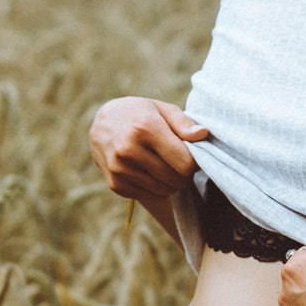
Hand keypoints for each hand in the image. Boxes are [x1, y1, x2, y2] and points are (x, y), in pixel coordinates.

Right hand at [88, 96, 207, 199]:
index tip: (191, 153)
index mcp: (145, 128)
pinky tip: (150, 170)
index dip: (195, 161)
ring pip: (164, 191)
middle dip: (184, 172)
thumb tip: (203, 134)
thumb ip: (184, 123)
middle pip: (176, 179)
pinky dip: (157, 187)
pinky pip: (150, 196)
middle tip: (179, 159)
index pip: (185, 163)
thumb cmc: (139, 114)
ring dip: (171, 181)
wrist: (101, 124)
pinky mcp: (115, 184)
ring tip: (165, 163)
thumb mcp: (162, 109)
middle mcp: (128, 150)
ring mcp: (119, 169)